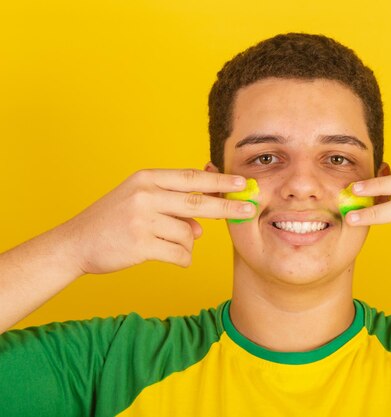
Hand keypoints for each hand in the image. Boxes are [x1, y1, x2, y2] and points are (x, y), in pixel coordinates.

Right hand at [59, 169, 254, 273]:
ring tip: (164, 242)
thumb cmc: (113, 220)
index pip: (191, 177)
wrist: (76, 243)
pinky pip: (181, 253)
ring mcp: (142, 219)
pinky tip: (165, 255)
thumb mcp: (140, 199)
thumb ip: (173, 204)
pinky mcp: (141, 244)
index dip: (219, 181)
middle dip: (228, 206)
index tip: (241, 182)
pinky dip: (181, 258)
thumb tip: (204, 224)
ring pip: (190, 233)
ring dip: (187, 243)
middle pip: (198, 202)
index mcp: (147, 178)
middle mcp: (145, 195)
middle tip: (249, 208)